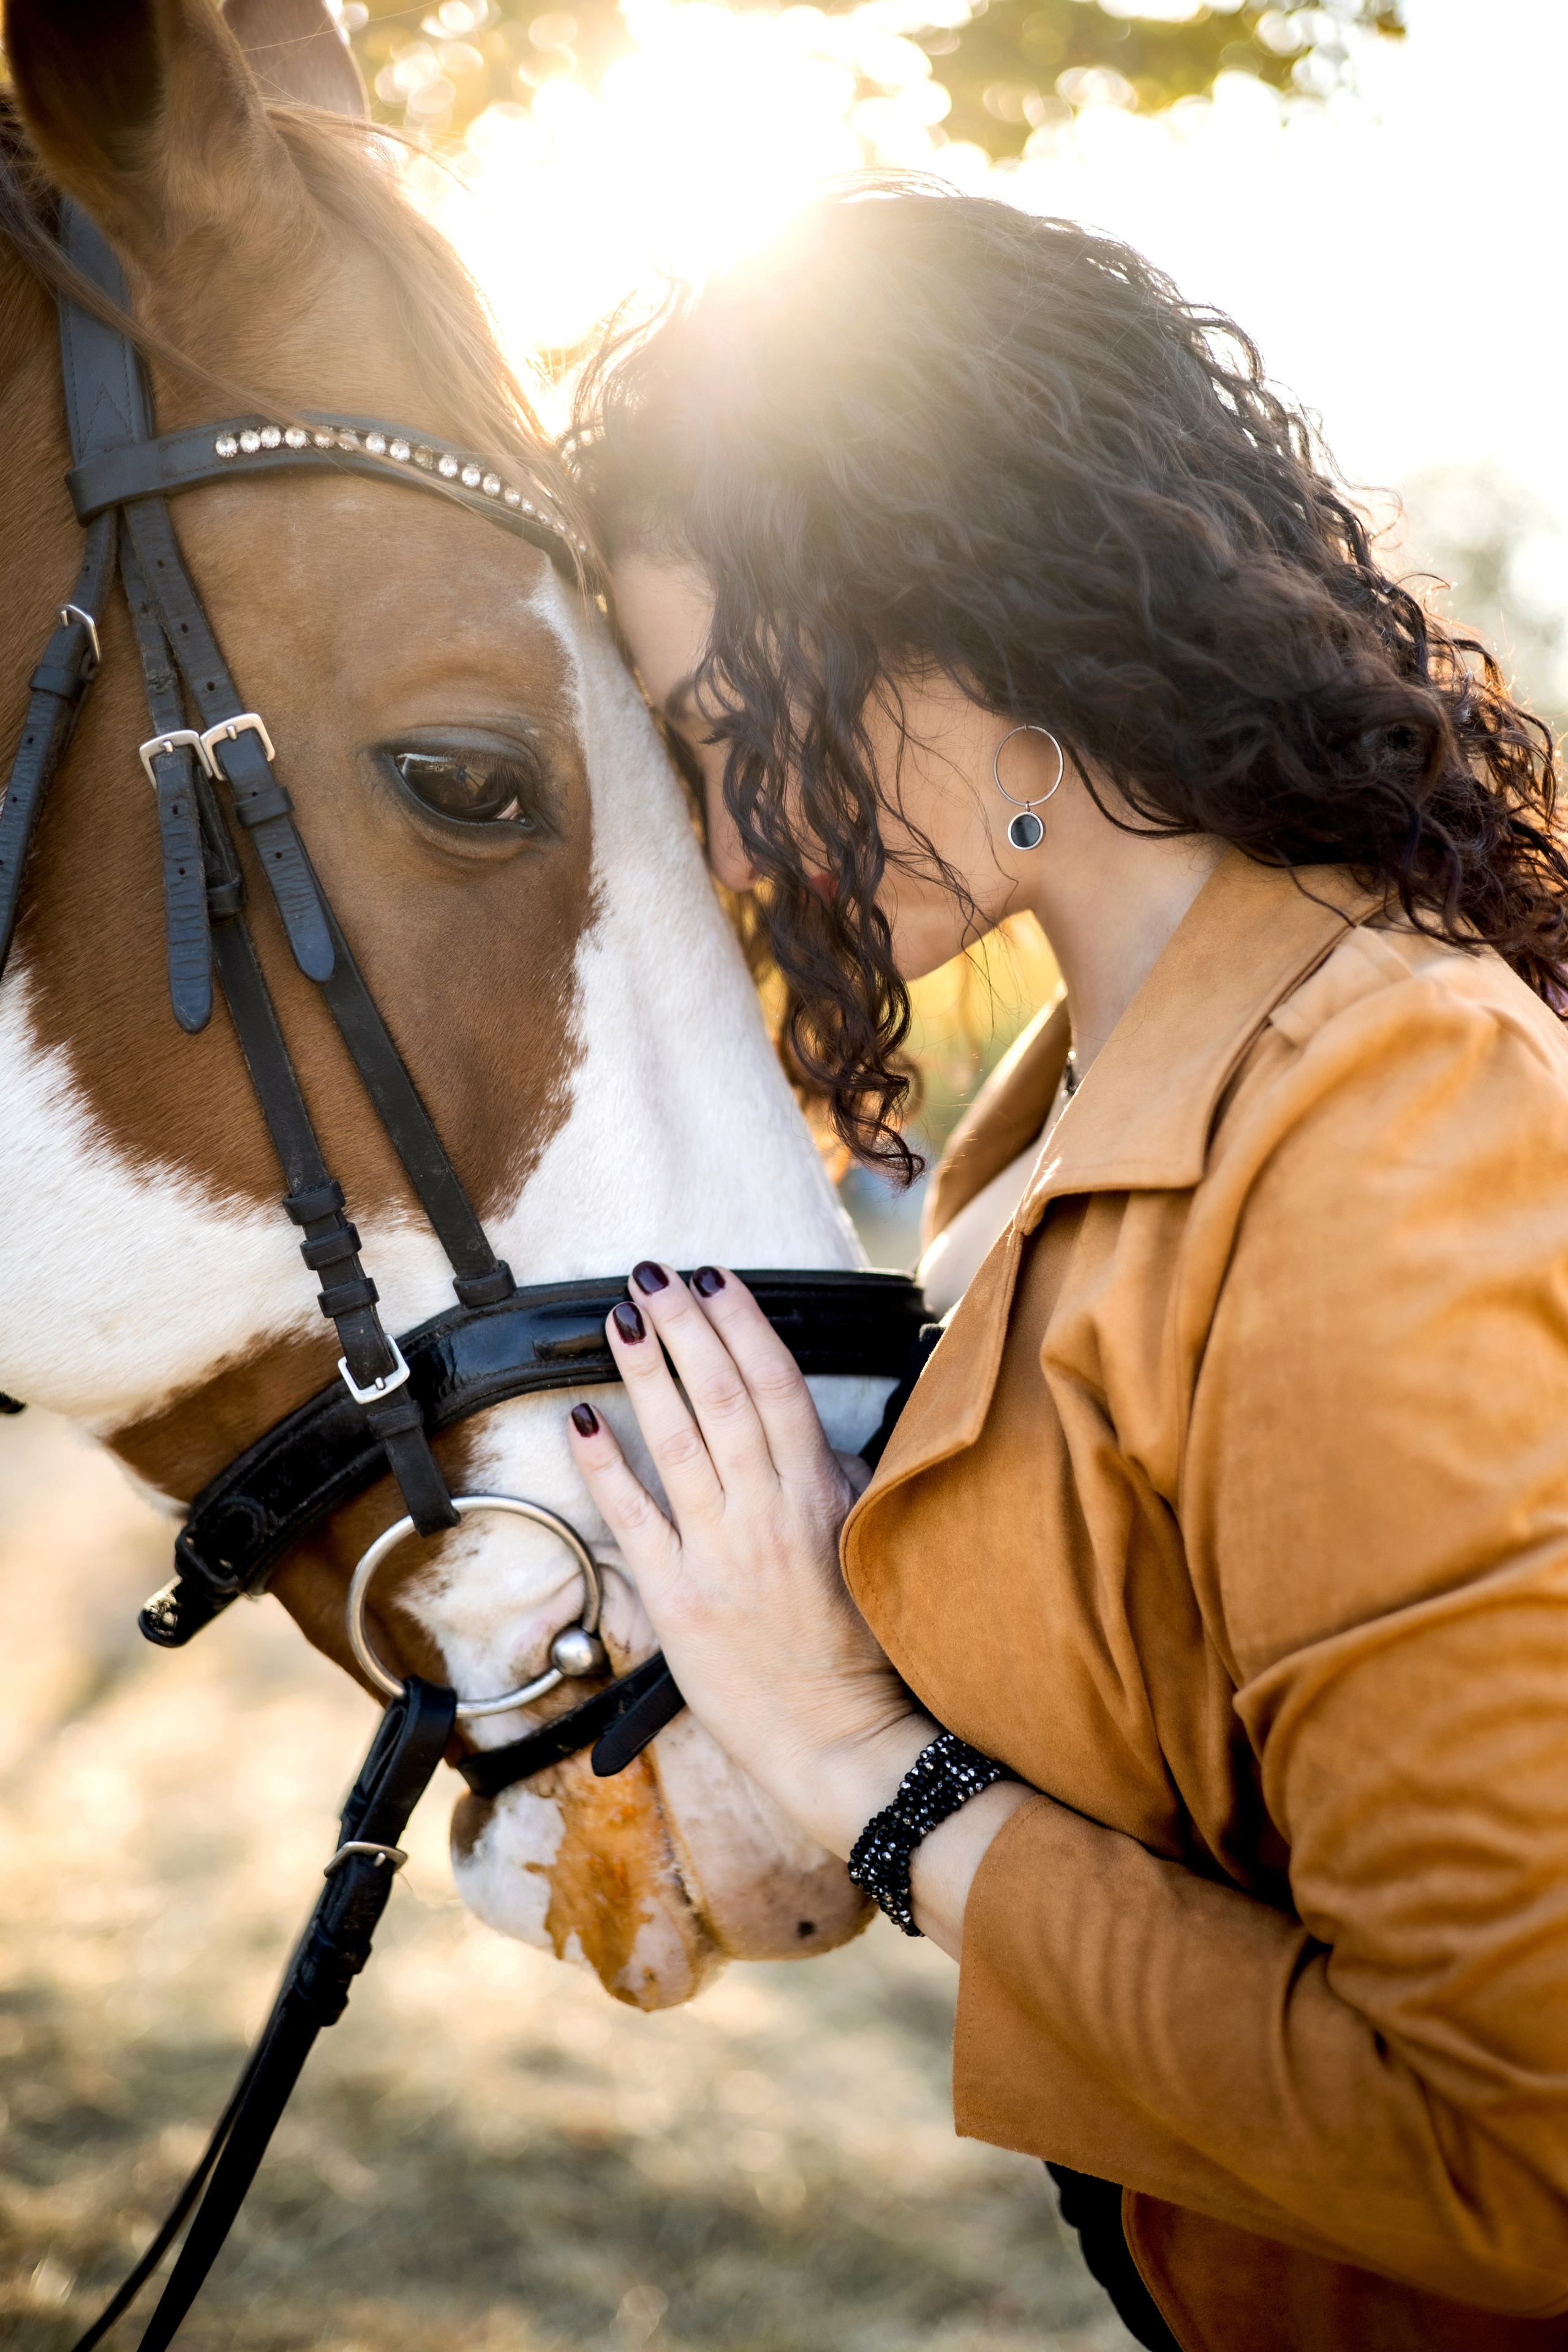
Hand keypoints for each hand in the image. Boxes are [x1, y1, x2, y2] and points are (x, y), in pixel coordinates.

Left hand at [565, 1261, 931, 1857]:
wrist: (839, 1741)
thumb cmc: (860, 1649)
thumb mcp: (863, 1545)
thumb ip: (837, 1481)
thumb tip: (809, 1428)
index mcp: (817, 1497)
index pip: (778, 1388)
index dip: (744, 1326)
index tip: (718, 1278)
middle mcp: (767, 1515)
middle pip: (723, 1397)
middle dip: (686, 1326)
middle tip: (654, 1272)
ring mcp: (719, 1556)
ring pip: (678, 1441)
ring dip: (645, 1371)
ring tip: (619, 1315)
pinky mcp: (678, 1601)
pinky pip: (635, 1518)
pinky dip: (605, 1465)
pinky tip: (581, 1417)